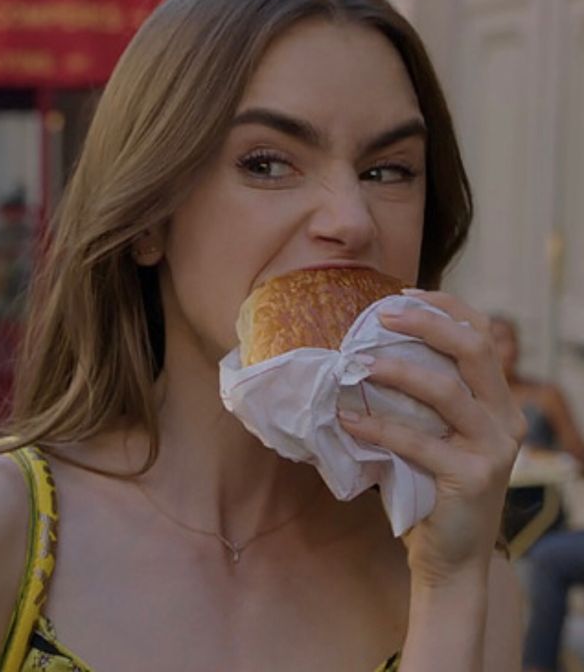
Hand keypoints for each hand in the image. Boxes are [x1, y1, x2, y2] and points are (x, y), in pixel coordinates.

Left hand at [339, 291, 524, 585]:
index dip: (446, 307)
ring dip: (395, 370)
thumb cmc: (431, 485)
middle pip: (474, 349)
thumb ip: (420, 398)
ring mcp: (493, 448)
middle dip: (426, 323)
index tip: (403, 294)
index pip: (483, 335)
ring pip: (445, 390)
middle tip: (380, 315)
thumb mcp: (435, 432)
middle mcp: (505, 419)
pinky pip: (417, 441)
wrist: (450, 557)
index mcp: (498, 401)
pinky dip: (377, 426)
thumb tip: (367, 352)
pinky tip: (347, 420)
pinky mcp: (472, 477)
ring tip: (356, 365)